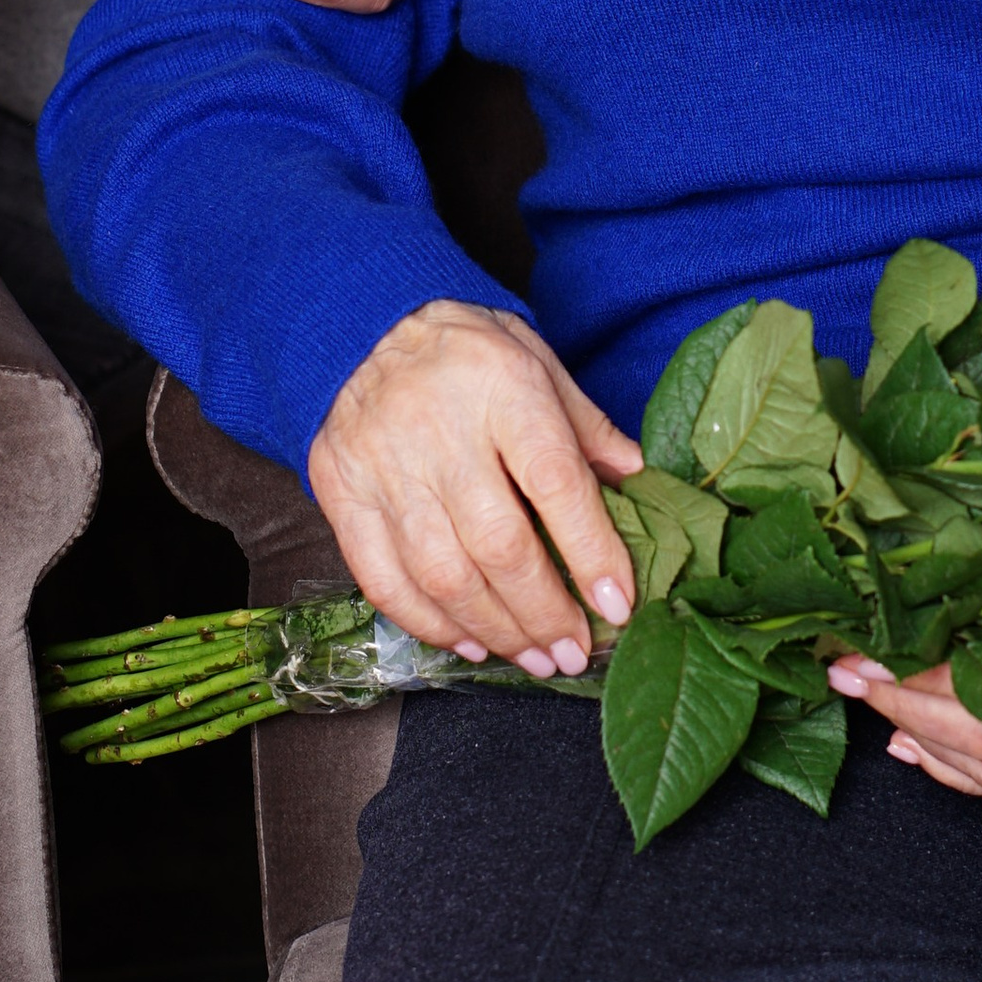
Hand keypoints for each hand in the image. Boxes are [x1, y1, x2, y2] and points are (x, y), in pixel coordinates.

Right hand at [308, 298, 641, 669]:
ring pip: (442, 574)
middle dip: (543, 613)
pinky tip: (469, 641)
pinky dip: (430, 624)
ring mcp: (383, 465)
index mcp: (502, 387)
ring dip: (495, 631)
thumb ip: (587, 428)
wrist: (361, 324)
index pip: (554, 482)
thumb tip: (639, 486)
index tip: (618, 604)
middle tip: (575, 652)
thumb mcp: (539, 362)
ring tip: (533, 657)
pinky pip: (383, 580)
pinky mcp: (342, 493)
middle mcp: (438, 429)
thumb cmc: (465, 349)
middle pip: (498, 544)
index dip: (591, 551)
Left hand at [827, 654, 981, 797]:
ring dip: (913, 734)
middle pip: (954, 727)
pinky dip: (943, 769)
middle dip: (891, 700)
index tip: (848, 658)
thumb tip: (921, 583)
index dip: (898, 670)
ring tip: (874, 705)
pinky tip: (909, 746)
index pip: (958, 679)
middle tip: (844, 676)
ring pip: (969, 764)